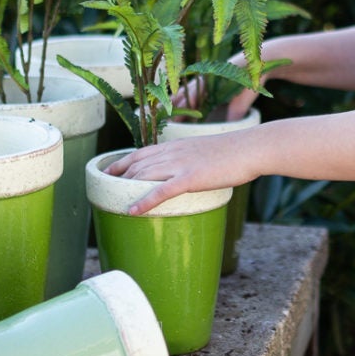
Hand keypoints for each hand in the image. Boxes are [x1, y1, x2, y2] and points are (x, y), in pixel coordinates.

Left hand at [104, 130, 260, 215]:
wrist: (251, 147)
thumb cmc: (234, 152)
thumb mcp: (205, 151)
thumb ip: (190, 160)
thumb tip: (185, 174)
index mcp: (175, 145)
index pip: (138, 153)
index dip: (119, 163)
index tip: (106, 173)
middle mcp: (172, 152)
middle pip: (135, 166)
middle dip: (117, 180)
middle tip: (104, 193)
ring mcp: (180, 164)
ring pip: (143, 176)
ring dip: (124, 190)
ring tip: (111, 202)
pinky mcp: (190, 178)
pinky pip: (161, 191)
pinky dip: (143, 201)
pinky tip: (132, 210)